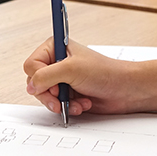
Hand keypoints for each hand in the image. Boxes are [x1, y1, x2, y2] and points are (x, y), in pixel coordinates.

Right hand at [24, 38, 156, 114]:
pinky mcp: (69, 93)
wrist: (126, 90)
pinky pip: (57, 105)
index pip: (31, 65)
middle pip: (35, 83)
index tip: (53, 84)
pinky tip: (82, 104)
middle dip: (50, 94)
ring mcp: (62, 79)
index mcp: (55, 48)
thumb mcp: (71, 69)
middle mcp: (57, 62)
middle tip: (61, 97)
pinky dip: (68, 107)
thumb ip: (45, 76)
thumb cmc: (105, 72)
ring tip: (77, 102)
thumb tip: (30, 86)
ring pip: (45, 96)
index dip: (39, 78)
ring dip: (61, 103)